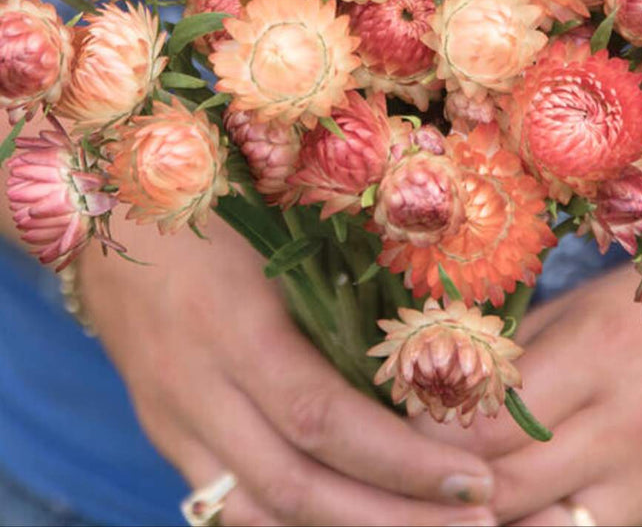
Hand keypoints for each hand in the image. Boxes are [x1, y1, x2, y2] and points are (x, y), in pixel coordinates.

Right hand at [79, 212, 495, 525]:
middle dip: (392, 519)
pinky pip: (226, 506)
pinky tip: (350, 520)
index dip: (402, 462)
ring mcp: (171, 420)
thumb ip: (340, 292)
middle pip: (295, 487)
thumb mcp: (280, 231)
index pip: (324, 420)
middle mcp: (196, 387)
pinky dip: (290, 525)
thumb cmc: (216, 200)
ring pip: (256, 516)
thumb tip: (431, 349)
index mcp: (233, 325)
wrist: (112, 209)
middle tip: (477, 522)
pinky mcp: (164, 433)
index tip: (475, 481)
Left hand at [416, 264, 641, 525]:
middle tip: (416, 468)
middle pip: (504, 489)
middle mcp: (630, 432)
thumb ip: (520, 351)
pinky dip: (557, 526)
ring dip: (500, 518)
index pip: (484, 424)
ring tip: (467, 495)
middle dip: (450, 486)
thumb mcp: (588, 305)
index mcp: (597, 360)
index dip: (430, 433)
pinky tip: (535, 504)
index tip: (404, 425)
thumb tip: (448, 388)